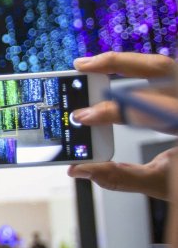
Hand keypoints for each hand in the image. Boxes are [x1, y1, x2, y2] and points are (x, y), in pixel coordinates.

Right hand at [68, 52, 177, 200]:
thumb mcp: (163, 184)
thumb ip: (121, 177)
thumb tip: (81, 170)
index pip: (152, 108)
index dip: (114, 111)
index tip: (85, 117)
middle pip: (160, 67)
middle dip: (117, 64)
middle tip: (81, 68)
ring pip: (165, 66)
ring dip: (128, 63)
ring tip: (93, 66)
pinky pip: (167, 75)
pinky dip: (140, 72)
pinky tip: (118, 75)